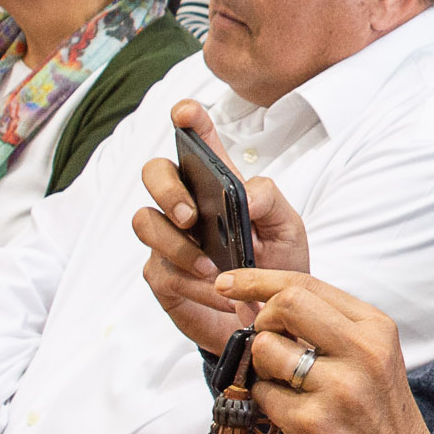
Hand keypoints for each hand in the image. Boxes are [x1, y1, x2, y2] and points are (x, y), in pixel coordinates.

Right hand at [133, 101, 313, 355]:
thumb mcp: (287, 228)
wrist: (270, 320)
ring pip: (145, 222)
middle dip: (165, 189)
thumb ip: (269, 200)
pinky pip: (162, 270)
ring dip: (179, 246)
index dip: (187, 119)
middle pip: (154, 173)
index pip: (197, 141)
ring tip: (214, 269)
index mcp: (218, 184)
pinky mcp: (163, 275)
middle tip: (190, 215)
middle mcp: (187, 205)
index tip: (185, 112)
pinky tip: (219, 293)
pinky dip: (193, 284)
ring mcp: (169, 239)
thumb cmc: (277, 265)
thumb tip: (241, 195)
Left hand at [218, 271, 430, 433]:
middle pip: (285, 304)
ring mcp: (338, 388)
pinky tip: (291, 413)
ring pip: (266, 349)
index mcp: (375, 327)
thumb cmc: (376, 411)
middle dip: (262, 320)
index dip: (258, 280)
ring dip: (262, 367)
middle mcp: (362, 352)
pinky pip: (263, 394)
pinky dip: (267, 400)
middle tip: (267, 342)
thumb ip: (325, 325)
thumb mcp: (369, 355)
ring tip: (287, 386)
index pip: (306, 284)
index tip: (228, 283)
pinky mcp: (313, 423)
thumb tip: (259, 301)